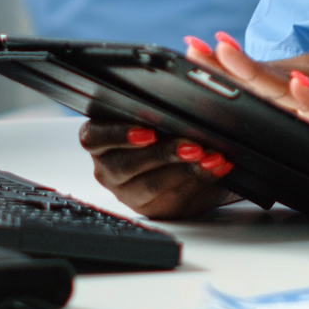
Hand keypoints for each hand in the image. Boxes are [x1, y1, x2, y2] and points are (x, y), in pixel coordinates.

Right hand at [78, 122, 236, 219]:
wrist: (182, 158)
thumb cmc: (162, 128)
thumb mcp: (156, 114)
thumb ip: (158, 108)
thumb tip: (183, 100)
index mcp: (99, 139)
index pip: (94, 137)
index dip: (118, 134)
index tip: (148, 133)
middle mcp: (108, 168)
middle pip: (127, 164)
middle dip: (163, 153)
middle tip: (191, 145)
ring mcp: (128, 192)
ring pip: (151, 184)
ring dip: (185, 169)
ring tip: (209, 157)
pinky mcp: (153, 208)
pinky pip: (174, 197)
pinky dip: (199, 179)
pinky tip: (215, 168)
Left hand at [185, 32, 308, 168]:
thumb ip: (294, 106)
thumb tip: (259, 104)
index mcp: (306, 78)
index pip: (255, 71)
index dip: (221, 63)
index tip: (189, 50)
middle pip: (262, 73)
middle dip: (225, 62)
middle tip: (194, 47)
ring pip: (290, 85)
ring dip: (257, 70)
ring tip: (226, 55)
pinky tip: (297, 90)